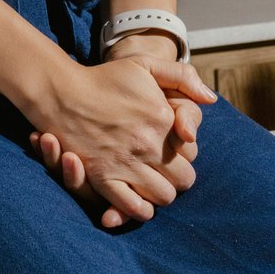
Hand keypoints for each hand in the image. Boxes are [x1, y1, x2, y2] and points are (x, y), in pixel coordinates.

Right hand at [27, 49, 214, 229]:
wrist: (63, 92)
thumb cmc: (106, 78)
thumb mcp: (145, 64)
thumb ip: (182, 76)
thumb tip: (211, 99)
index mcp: (162, 118)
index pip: (193, 151)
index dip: (184, 150)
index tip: (171, 144)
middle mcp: (148, 144)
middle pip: (184, 179)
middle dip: (177, 175)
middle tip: (162, 166)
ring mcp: (126, 163)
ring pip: (164, 197)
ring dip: (160, 192)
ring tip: (150, 180)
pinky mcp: (104, 178)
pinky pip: (135, 208)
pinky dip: (141, 209)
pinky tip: (137, 198)